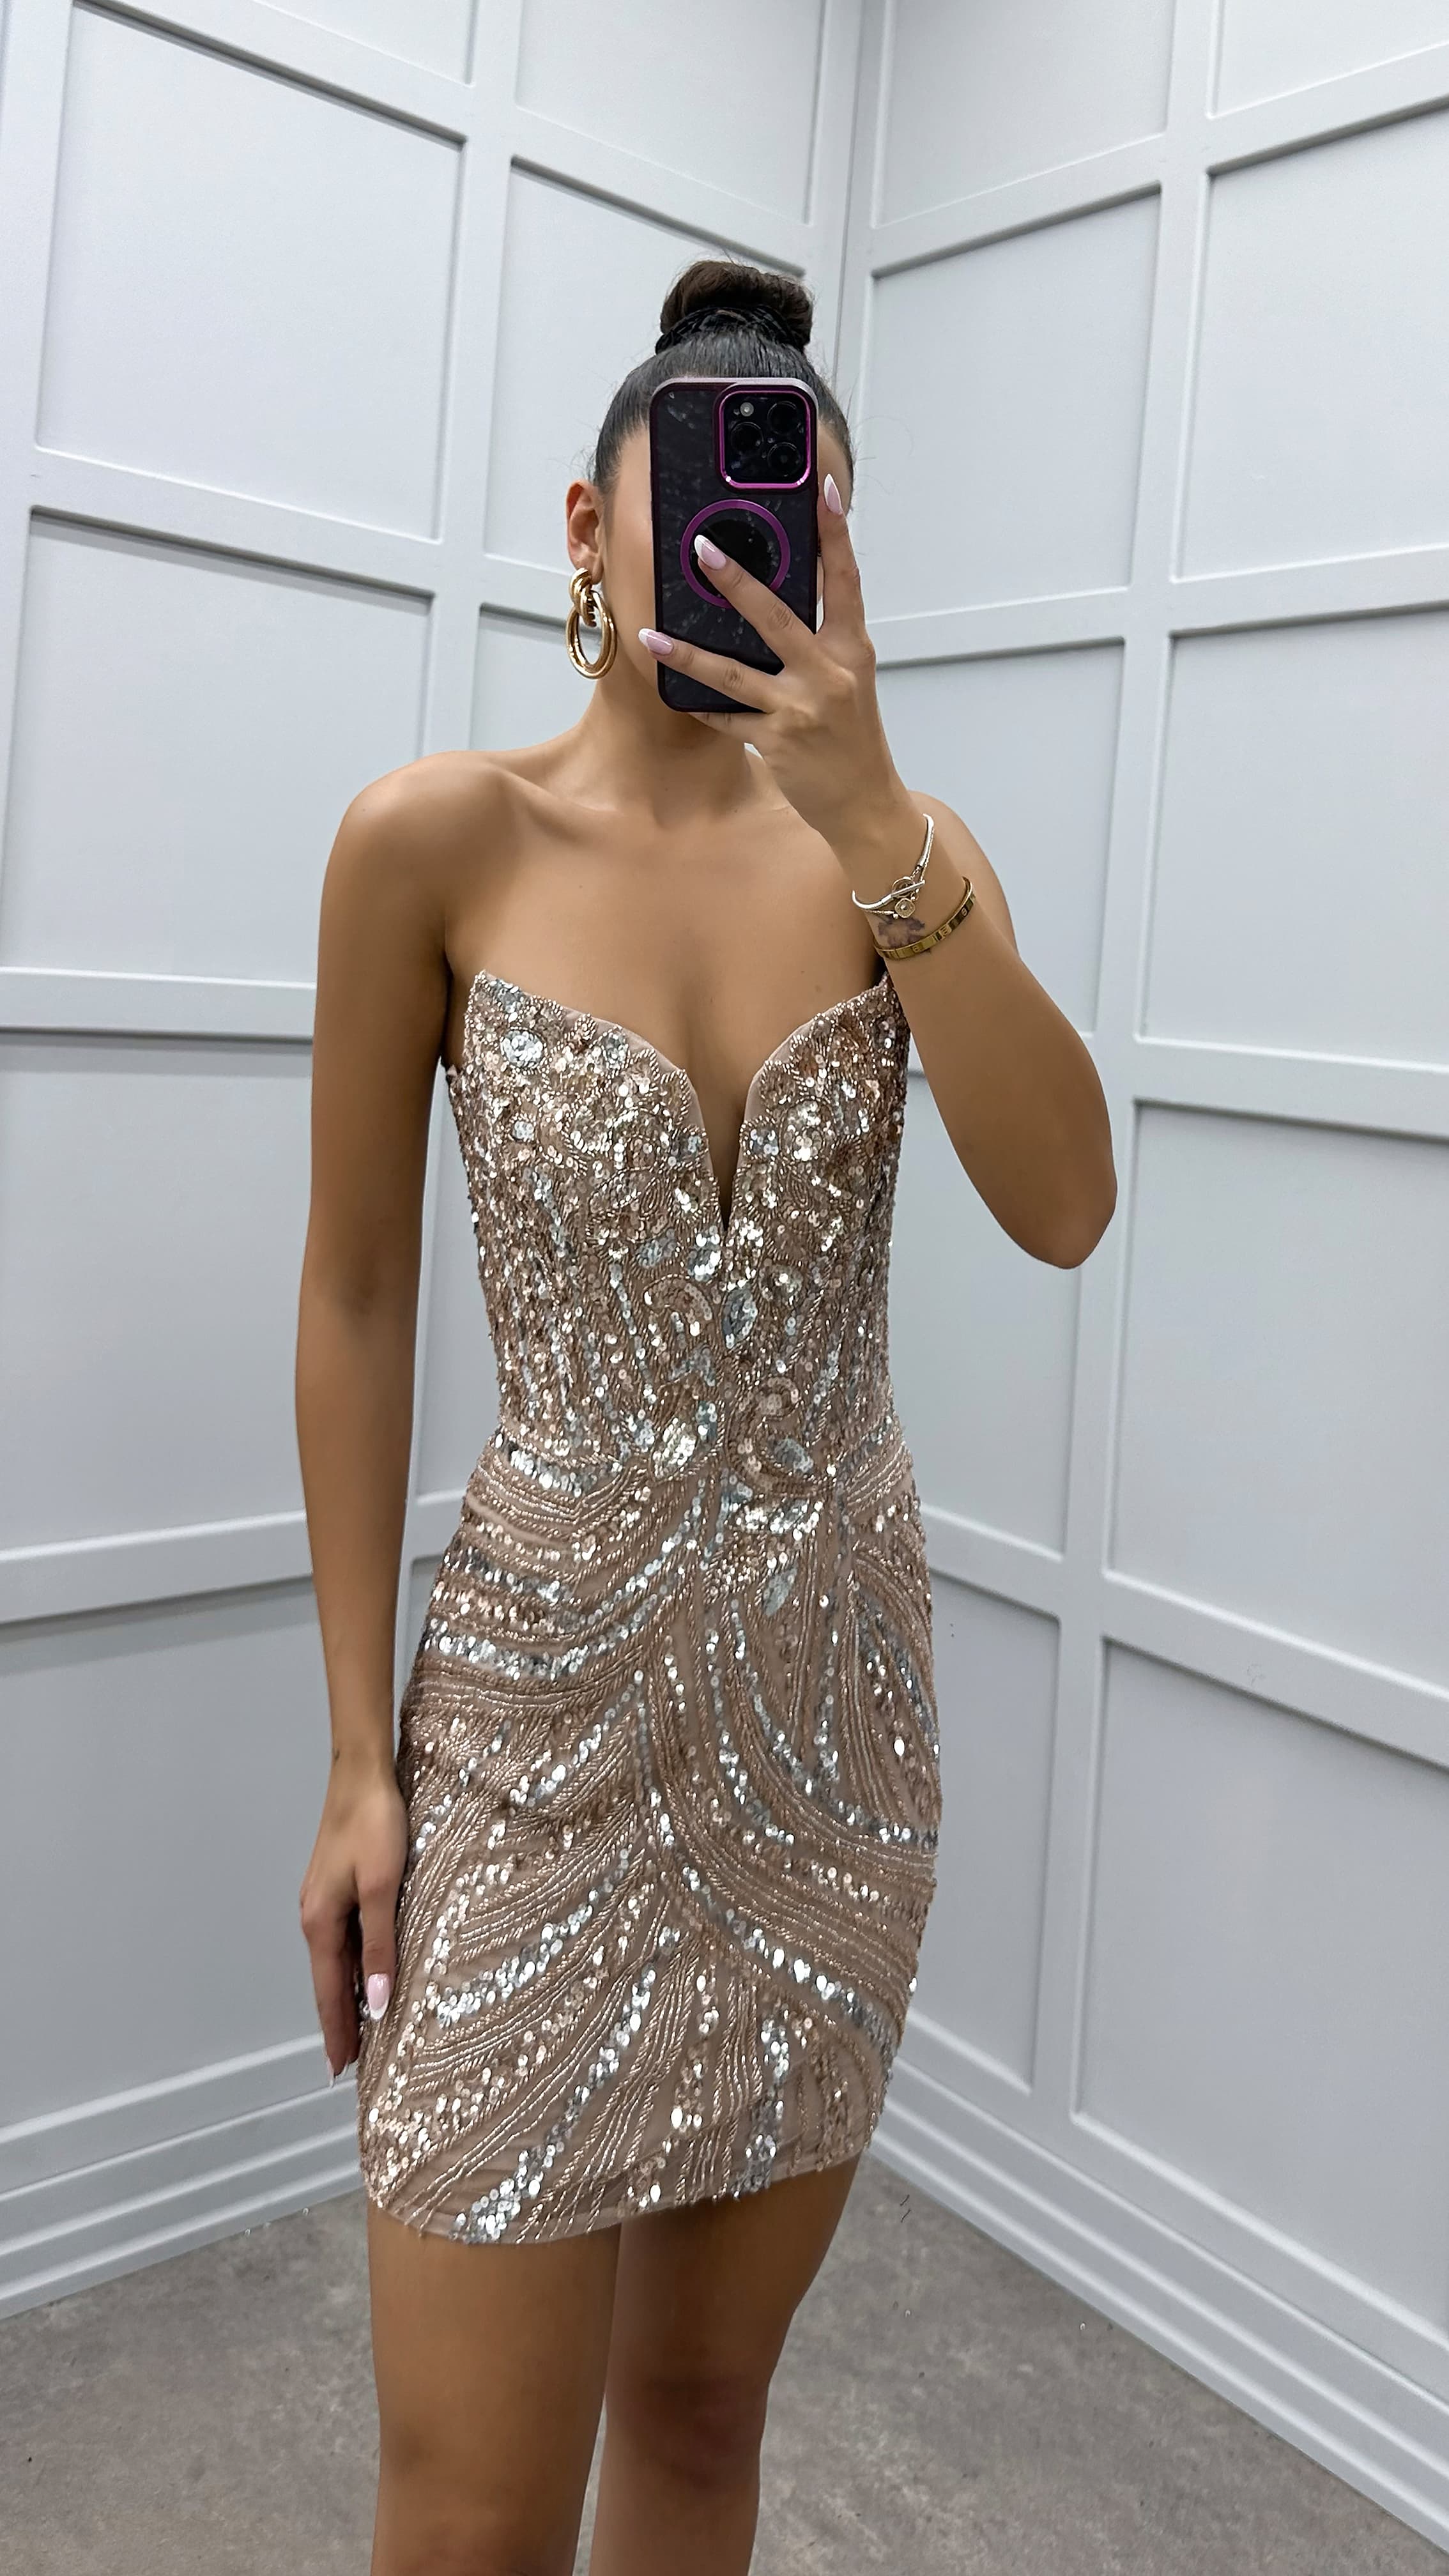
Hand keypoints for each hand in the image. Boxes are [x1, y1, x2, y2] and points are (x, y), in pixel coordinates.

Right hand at [299, 1761, 407, 2081]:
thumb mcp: (384, 1889)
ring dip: (346, 1995)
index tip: (338, 2071)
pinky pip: (343, 1939)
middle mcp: (315, 1917)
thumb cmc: (374, 1825)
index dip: (336, 2032)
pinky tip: (367, 1972)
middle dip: (339, 2022)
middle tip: (351, 2063)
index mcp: (321, 1923)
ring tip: (362, 2028)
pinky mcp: (335, 1886)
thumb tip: (377, 2004)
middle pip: (327, 1982)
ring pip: (335, 1961)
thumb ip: (380, 1947)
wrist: (361, 1773)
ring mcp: (323, 1901)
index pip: (328, 1993)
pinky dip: (352, 1965)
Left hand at [639, 473, 913, 855]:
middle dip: (736, 581)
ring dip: (687, 654)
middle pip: (776, 617)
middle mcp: (828, 673)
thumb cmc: (854, 739)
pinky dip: (700, 706)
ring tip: (650, 632)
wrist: (865, 804)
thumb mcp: (848, 681)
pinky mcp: (776, 742)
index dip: (835, 534)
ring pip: (733, 673)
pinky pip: (726, 718)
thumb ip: (819, 643)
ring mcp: (800, 709)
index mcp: (851, 649)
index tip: (824, 490)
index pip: (846, 580)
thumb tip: (773, 604)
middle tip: (702, 548)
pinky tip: (674, 692)